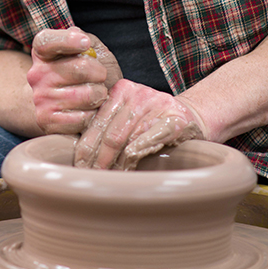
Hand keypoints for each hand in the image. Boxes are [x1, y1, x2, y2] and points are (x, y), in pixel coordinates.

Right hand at [26, 27, 122, 135]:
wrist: (68, 107)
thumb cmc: (85, 75)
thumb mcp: (89, 51)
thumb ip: (86, 39)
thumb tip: (80, 37)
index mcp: (43, 52)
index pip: (47, 41)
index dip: (67, 40)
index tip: (85, 44)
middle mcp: (36, 74)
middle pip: (80, 68)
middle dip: (100, 73)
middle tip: (100, 78)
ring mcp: (40, 99)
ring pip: (87, 95)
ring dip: (100, 96)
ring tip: (96, 96)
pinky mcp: (47, 121)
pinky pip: (83, 118)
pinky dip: (94, 116)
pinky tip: (89, 112)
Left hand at [73, 79, 208, 169]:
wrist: (188, 116)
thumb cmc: (151, 120)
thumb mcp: (128, 115)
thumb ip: (108, 125)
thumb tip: (79, 152)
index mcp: (121, 90)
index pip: (98, 121)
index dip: (86, 145)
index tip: (78, 164)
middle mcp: (137, 94)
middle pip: (111, 132)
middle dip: (99, 158)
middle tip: (91, 175)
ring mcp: (157, 105)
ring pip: (129, 138)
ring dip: (117, 163)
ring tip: (108, 178)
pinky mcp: (175, 120)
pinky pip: (152, 137)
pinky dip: (139, 151)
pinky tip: (129, 164)